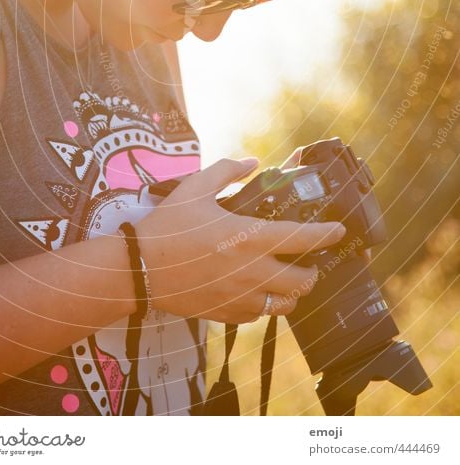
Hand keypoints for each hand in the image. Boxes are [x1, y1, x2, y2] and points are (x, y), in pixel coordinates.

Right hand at [137, 157, 346, 323]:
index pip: (303, 238)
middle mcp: (252, 271)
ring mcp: (241, 298)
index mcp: (249, 238)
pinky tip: (256, 290)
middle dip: (313, 270)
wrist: (138, 269)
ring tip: (285, 277)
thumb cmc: (167, 226)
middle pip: (304, 280)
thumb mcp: (195, 188)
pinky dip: (266, 304)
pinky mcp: (228, 315)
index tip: (338, 230)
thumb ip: (227, 170)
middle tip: (307, 259)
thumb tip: (252, 162)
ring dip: (292, 290)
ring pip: (287, 304)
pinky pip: (261, 315)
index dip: (327, 234)